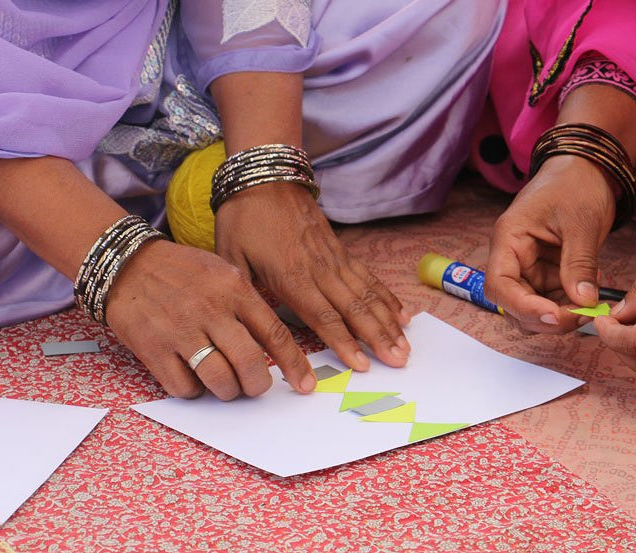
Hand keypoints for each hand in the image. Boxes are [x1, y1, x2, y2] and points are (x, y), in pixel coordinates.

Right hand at [105, 239, 314, 399]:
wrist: (126, 265)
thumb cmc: (181, 272)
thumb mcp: (222, 273)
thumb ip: (247, 304)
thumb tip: (273, 347)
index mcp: (233, 289)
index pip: (274, 333)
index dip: (294, 365)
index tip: (305, 384)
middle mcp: (210, 309)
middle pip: (249, 363)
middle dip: (257, 384)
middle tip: (254, 386)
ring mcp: (181, 330)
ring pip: (220, 380)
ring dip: (227, 391)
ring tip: (224, 384)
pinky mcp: (154, 349)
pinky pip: (185, 387)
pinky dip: (194, 390)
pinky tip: (193, 377)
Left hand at [214, 183, 410, 371]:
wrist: (265, 177)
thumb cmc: (243, 217)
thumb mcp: (230, 256)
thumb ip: (243, 293)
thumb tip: (248, 328)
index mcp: (290, 275)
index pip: (322, 316)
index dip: (343, 342)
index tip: (361, 365)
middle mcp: (319, 269)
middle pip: (355, 309)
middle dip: (378, 338)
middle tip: (398, 362)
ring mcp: (333, 258)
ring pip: (367, 295)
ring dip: (388, 323)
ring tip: (405, 347)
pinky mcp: (340, 250)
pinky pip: (368, 277)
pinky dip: (387, 297)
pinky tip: (402, 315)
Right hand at [484, 156, 615, 333]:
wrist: (586, 169)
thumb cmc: (576, 184)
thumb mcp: (581, 223)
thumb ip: (579, 263)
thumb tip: (583, 301)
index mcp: (509, 239)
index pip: (500, 285)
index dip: (523, 307)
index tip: (555, 316)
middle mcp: (513, 257)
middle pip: (513, 304)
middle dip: (545, 318)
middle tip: (582, 316)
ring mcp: (529, 267)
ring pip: (533, 308)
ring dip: (559, 316)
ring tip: (590, 306)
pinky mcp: (547, 272)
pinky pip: (552, 300)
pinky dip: (569, 306)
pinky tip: (591, 296)